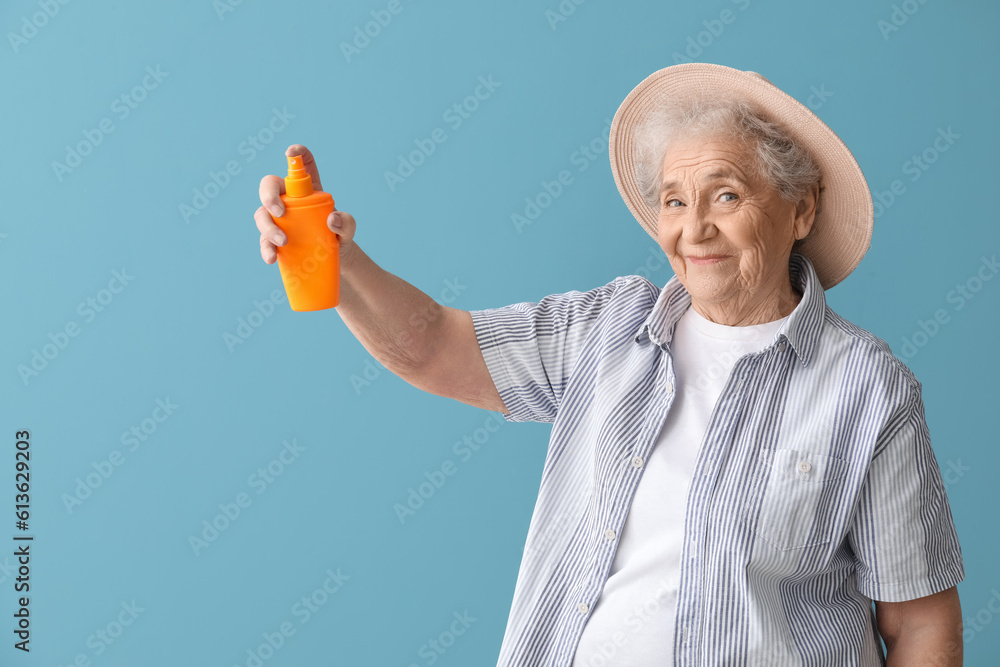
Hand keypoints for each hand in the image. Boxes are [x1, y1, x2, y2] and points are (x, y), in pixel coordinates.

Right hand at [254, 143, 356, 264]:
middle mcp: (288, 199)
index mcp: (308, 189)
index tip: (290, 153)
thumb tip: (331, 220)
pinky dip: (265, 248)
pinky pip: (263, 240)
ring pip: (262, 214)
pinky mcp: (272, 238)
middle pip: (269, 186)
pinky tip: (272, 257)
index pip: (301, 164)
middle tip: (280, 212)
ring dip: (267, 227)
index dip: (296, 154)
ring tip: (283, 242)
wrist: (332, 258)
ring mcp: (278, 218)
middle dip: (269, 195)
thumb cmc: (339, 235)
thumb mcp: (348, 228)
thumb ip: (346, 222)